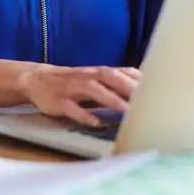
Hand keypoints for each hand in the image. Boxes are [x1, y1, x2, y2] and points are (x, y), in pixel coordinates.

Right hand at [20, 65, 141, 126]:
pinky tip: (95, 122)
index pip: (122, 72)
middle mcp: (87, 76)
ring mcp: (72, 87)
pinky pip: (71, 107)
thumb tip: (143, 88)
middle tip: (146, 101)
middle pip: (110, 77)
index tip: (157, 90)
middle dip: (128, 87)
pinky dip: (83, 114)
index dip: (138, 79)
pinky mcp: (58, 100)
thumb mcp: (94, 79)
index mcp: (98, 72)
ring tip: (126, 111)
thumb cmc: (73, 83)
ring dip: (111, 99)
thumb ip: (116, 82)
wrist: (36, 79)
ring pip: (93, 90)